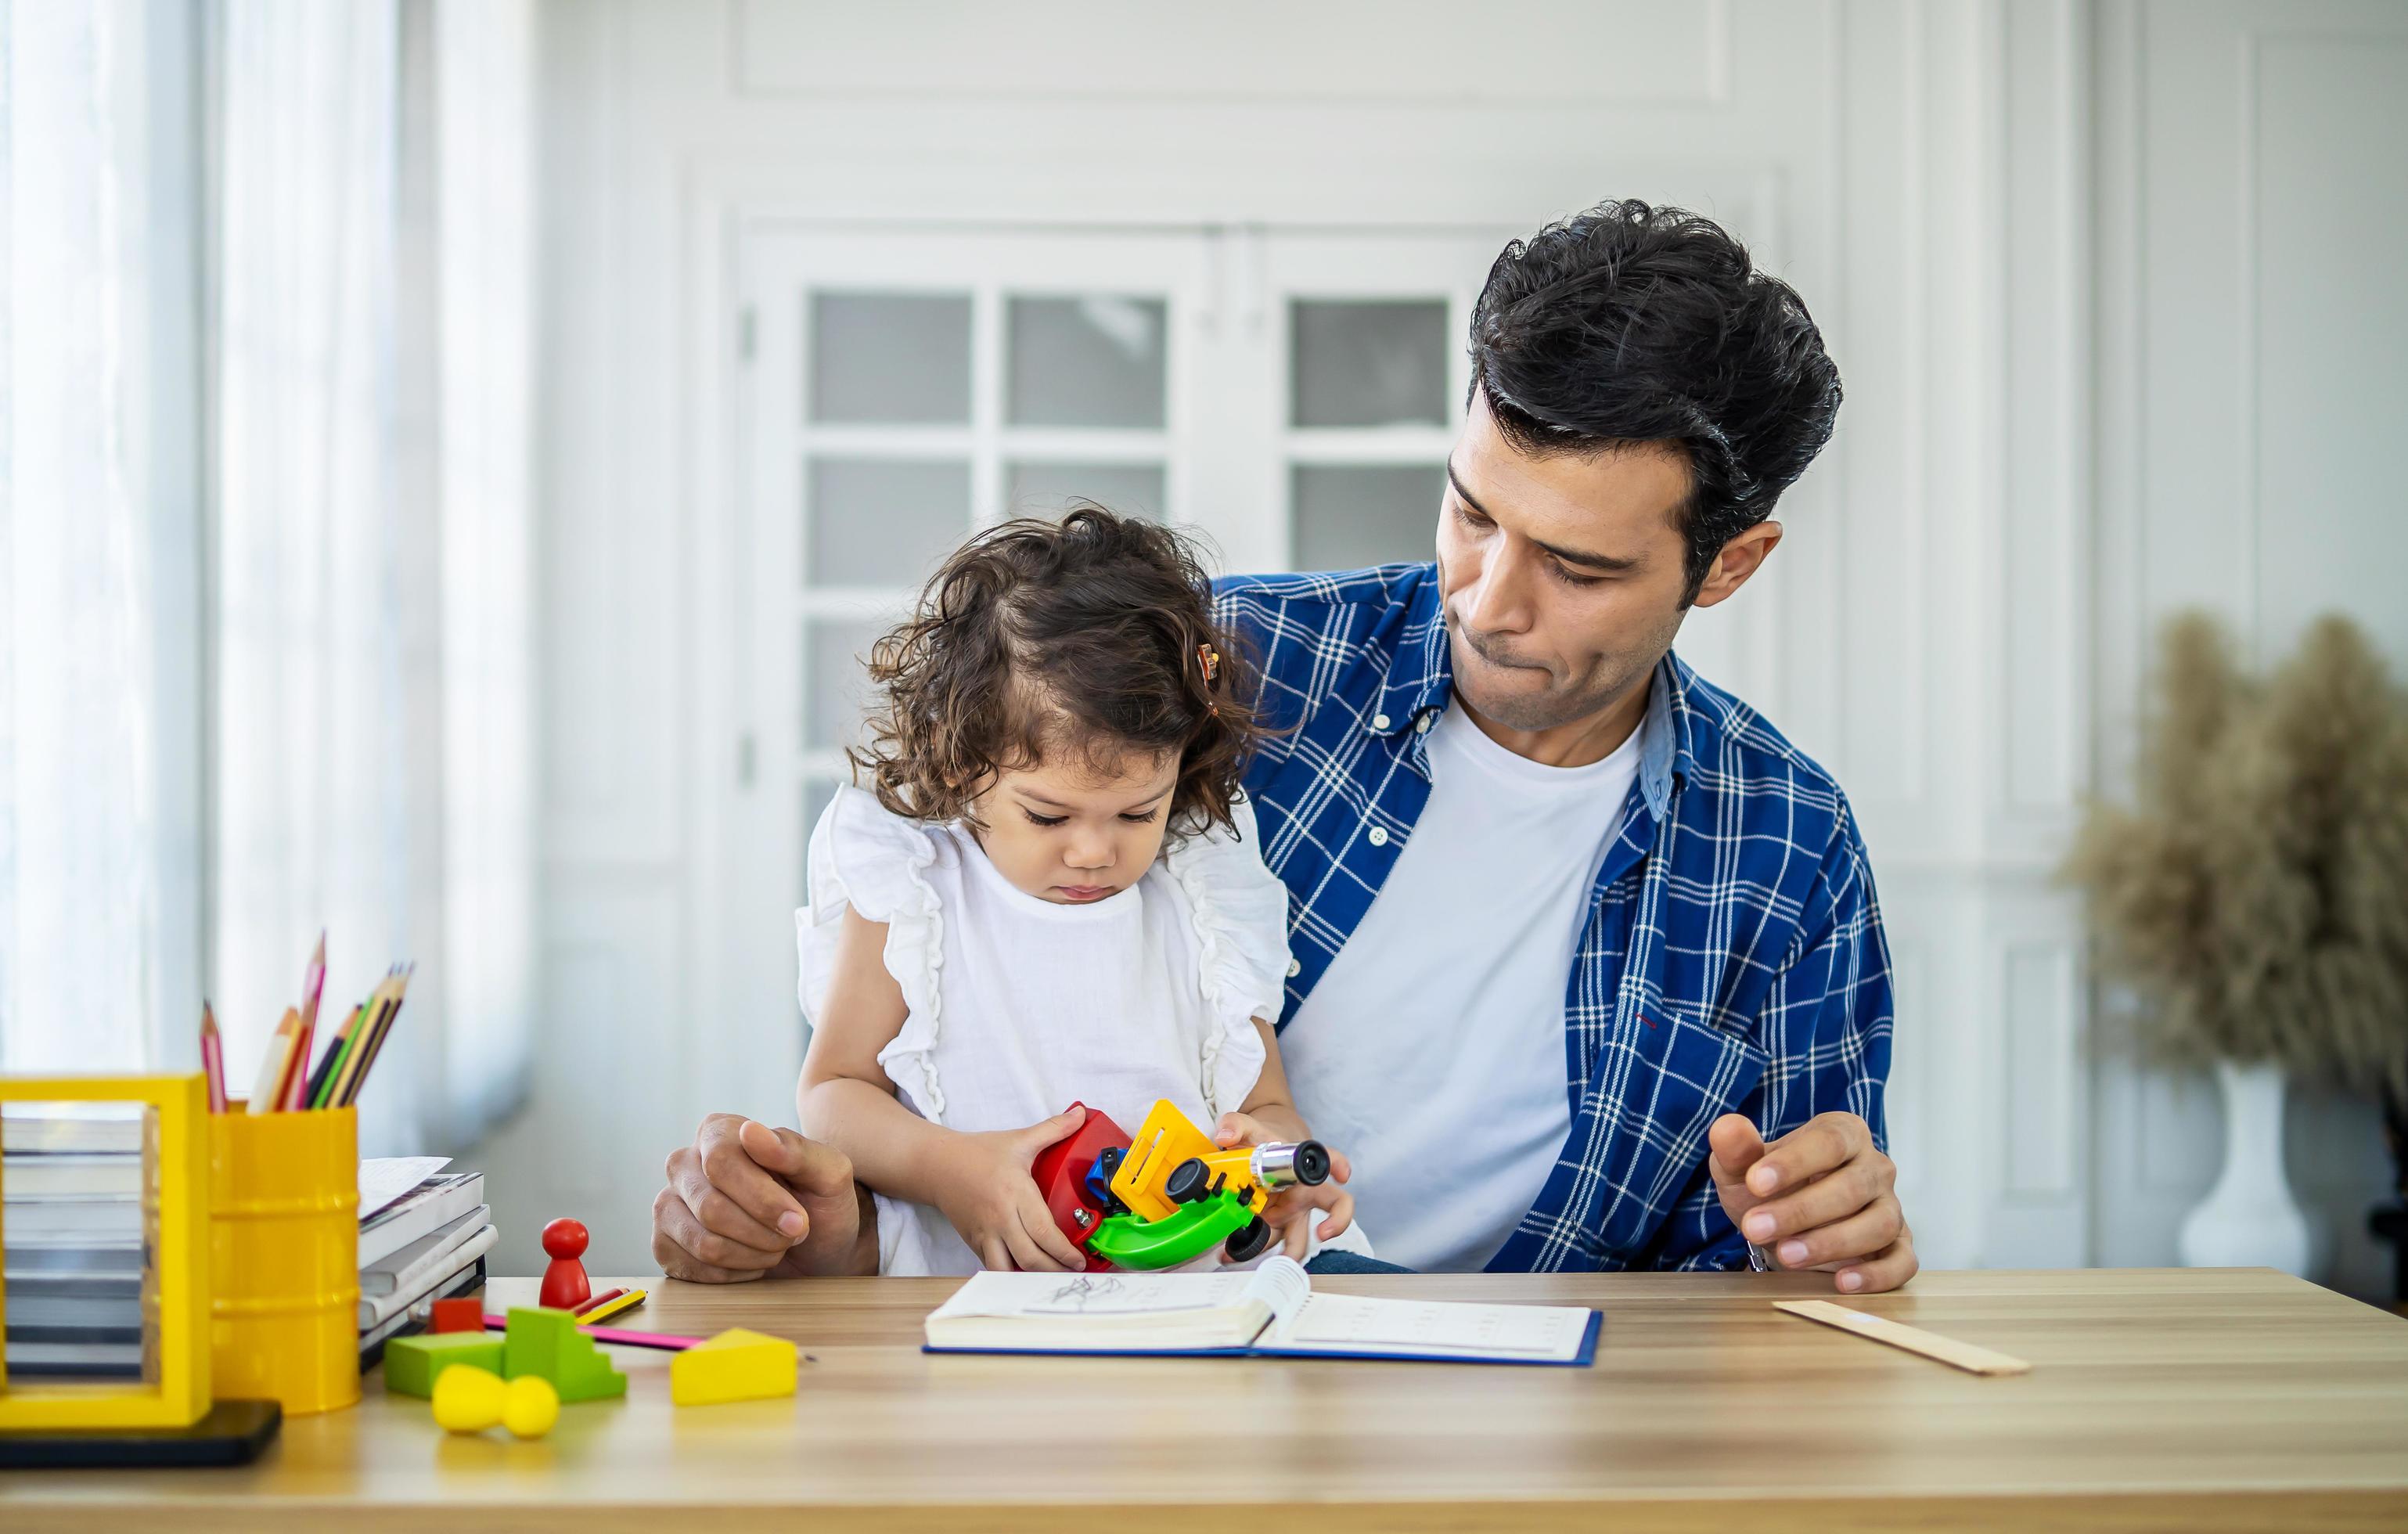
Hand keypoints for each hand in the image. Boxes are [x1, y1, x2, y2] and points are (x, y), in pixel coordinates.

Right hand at [653, 1114, 874, 1280]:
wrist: (817, 1248)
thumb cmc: (821, 1202)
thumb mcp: (828, 1172)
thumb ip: (794, 1150)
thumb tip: (750, 1131)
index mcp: (719, 1132)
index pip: (721, 1161)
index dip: (762, 1199)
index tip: (799, 1221)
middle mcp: (684, 1163)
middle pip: (710, 1206)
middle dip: (762, 1232)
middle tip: (794, 1235)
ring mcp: (669, 1205)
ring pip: (702, 1242)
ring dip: (753, 1255)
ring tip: (776, 1247)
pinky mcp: (664, 1244)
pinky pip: (693, 1268)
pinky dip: (735, 1274)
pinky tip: (753, 1261)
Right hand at [932, 1105, 1093, 1272]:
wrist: (937, 1165)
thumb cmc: (979, 1154)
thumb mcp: (1019, 1139)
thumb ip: (1053, 1128)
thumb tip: (1081, 1114)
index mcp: (1016, 1192)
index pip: (1044, 1231)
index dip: (1064, 1251)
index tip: (1079, 1259)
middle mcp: (1000, 1217)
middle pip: (1030, 1257)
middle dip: (1054, 1269)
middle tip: (1072, 1270)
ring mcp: (984, 1233)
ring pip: (1008, 1269)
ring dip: (1030, 1277)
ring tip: (1050, 1276)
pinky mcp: (973, 1242)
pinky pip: (992, 1266)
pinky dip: (1010, 1274)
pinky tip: (1025, 1274)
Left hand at [1214, 1111, 1354, 1261]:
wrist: (1257, 1154)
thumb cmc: (1262, 1142)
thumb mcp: (1246, 1129)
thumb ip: (1234, 1125)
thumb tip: (1225, 1136)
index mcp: (1301, 1166)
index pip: (1329, 1160)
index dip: (1339, 1165)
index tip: (1342, 1174)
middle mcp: (1304, 1193)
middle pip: (1335, 1206)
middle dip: (1335, 1222)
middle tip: (1323, 1233)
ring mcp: (1292, 1214)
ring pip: (1296, 1238)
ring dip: (1280, 1252)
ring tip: (1254, 1253)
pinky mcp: (1276, 1228)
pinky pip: (1270, 1244)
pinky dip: (1250, 1251)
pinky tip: (1230, 1253)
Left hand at [1708, 1111, 1915, 1292]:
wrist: (1783, 1223)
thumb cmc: (1766, 1188)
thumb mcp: (1741, 1168)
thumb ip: (1736, 1150)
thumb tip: (1726, 1128)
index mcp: (1843, 1134)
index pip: (1828, 1141)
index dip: (1793, 1162)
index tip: (1755, 1183)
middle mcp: (1874, 1167)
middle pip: (1852, 1186)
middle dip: (1801, 1210)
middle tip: (1756, 1228)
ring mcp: (1890, 1207)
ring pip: (1879, 1224)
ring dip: (1832, 1242)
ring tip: (1786, 1256)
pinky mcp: (1897, 1246)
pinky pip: (1902, 1261)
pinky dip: (1877, 1275)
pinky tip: (1842, 1282)